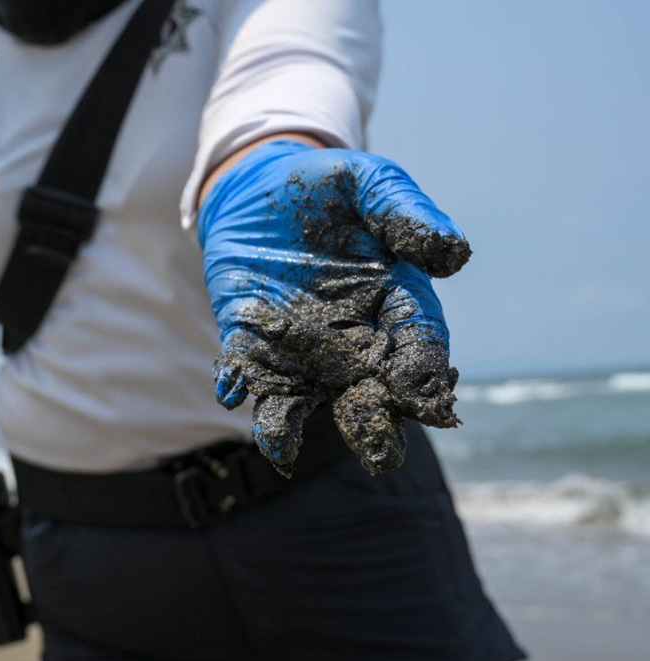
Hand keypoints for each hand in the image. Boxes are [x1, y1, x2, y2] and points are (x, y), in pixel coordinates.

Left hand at [199, 140, 468, 475]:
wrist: (261, 188)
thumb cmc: (329, 188)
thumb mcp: (371, 184)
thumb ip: (405, 214)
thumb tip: (453, 254)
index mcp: (395, 302)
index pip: (417, 342)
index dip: (422, 366)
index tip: (422, 391)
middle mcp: (351, 337)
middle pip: (367, 387)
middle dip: (372, 421)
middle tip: (378, 454)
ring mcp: (298, 345)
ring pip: (301, 392)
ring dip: (290, 420)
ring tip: (281, 446)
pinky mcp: (248, 340)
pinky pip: (244, 368)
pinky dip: (236, 381)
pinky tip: (229, 391)